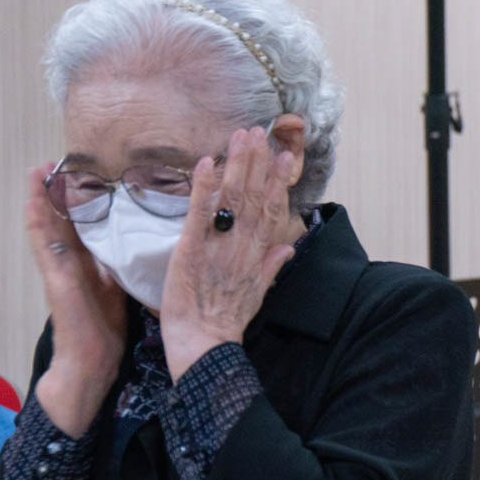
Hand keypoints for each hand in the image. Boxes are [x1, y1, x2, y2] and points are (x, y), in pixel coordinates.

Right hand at [25, 164, 126, 436]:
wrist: (91, 364)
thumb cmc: (106, 331)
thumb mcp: (119, 288)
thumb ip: (120, 265)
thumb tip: (140, 242)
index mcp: (86, 264)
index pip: (80, 224)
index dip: (78, 199)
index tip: (78, 173)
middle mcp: (69, 264)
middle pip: (60, 219)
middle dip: (56, 191)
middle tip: (52, 160)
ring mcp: (58, 271)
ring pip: (46, 227)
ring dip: (40, 198)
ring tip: (37, 169)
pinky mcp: (54, 281)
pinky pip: (43, 246)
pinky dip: (36, 223)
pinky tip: (32, 202)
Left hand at [160, 126, 299, 379]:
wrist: (203, 347)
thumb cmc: (225, 323)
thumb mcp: (256, 294)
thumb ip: (272, 266)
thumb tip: (288, 246)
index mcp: (256, 255)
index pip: (271, 211)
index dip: (277, 182)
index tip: (284, 155)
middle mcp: (241, 246)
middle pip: (252, 197)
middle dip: (256, 163)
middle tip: (258, 132)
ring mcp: (218, 247)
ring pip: (231, 199)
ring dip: (236, 166)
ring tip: (240, 137)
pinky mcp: (190, 250)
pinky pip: (199, 214)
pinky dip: (203, 188)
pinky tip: (207, 163)